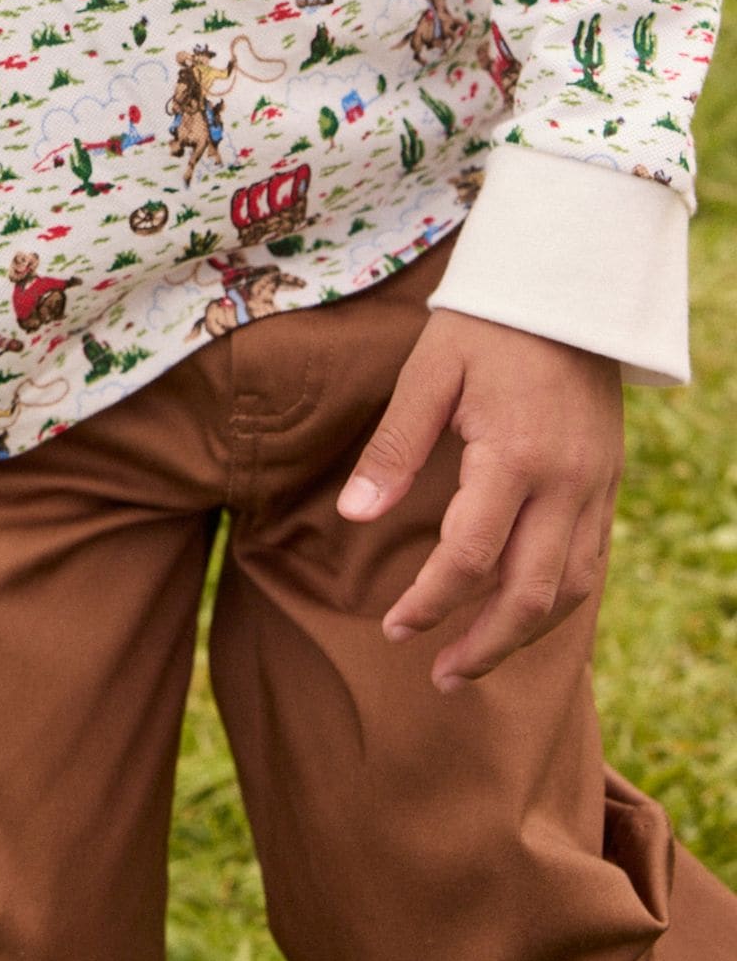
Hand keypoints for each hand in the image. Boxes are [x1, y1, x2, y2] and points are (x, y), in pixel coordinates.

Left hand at [335, 306, 622, 690]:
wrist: (569, 286)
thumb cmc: (488, 322)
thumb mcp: (429, 372)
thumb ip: (394, 448)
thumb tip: (354, 516)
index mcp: (514, 456)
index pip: (469, 557)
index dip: (428, 602)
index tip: (393, 629)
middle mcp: (564, 484)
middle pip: (531, 595)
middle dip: (483, 646)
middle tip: (438, 674)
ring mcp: (595, 487)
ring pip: (571, 591)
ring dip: (523, 635)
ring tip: (474, 660)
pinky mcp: (607, 484)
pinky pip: (591, 563)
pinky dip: (557, 601)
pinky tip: (520, 614)